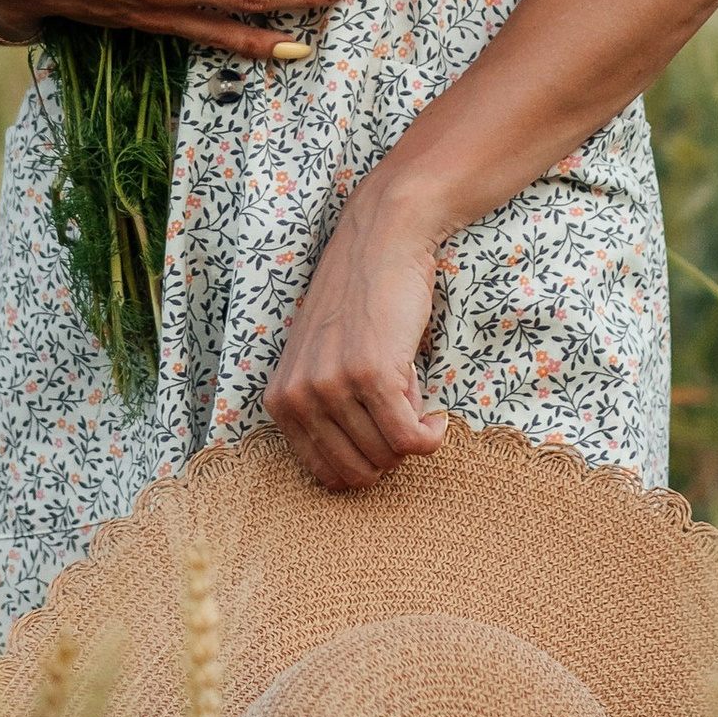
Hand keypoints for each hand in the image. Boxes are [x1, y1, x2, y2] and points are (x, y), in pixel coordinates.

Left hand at [263, 191, 450, 490]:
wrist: (382, 242)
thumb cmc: (359, 303)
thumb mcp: (322, 361)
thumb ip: (326, 413)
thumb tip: (363, 471)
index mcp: (281, 401)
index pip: (327, 475)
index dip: (367, 463)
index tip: (384, 435)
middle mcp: (299, 398)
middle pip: (358, 473)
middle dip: (390, 454)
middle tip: (403, 415)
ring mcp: (333, 387)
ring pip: (387, 457)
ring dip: (412, 436)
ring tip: (411, 395)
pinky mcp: (371, 375)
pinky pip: (409, 439)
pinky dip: (431, 437)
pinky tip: (436, 417)